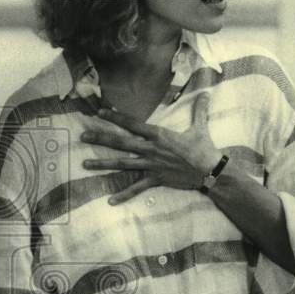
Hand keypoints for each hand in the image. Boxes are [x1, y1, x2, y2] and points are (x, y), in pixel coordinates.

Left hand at [81, 92, 221, 202]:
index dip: (116, 118)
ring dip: (103, 164)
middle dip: (101, 139)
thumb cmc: (204, 148)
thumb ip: (199, 110)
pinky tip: (110, 200)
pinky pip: (137, 188)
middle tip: (83, 136)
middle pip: (121, 143)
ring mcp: (151, 165)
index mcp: (159, 135)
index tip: (100, 113)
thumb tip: (205, 93)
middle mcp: (151, 149)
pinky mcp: (156, 179)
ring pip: (123, 164)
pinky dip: (124, 195)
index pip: (133, 124)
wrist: (211, 170)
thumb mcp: (200, 127)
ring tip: (85, 165)